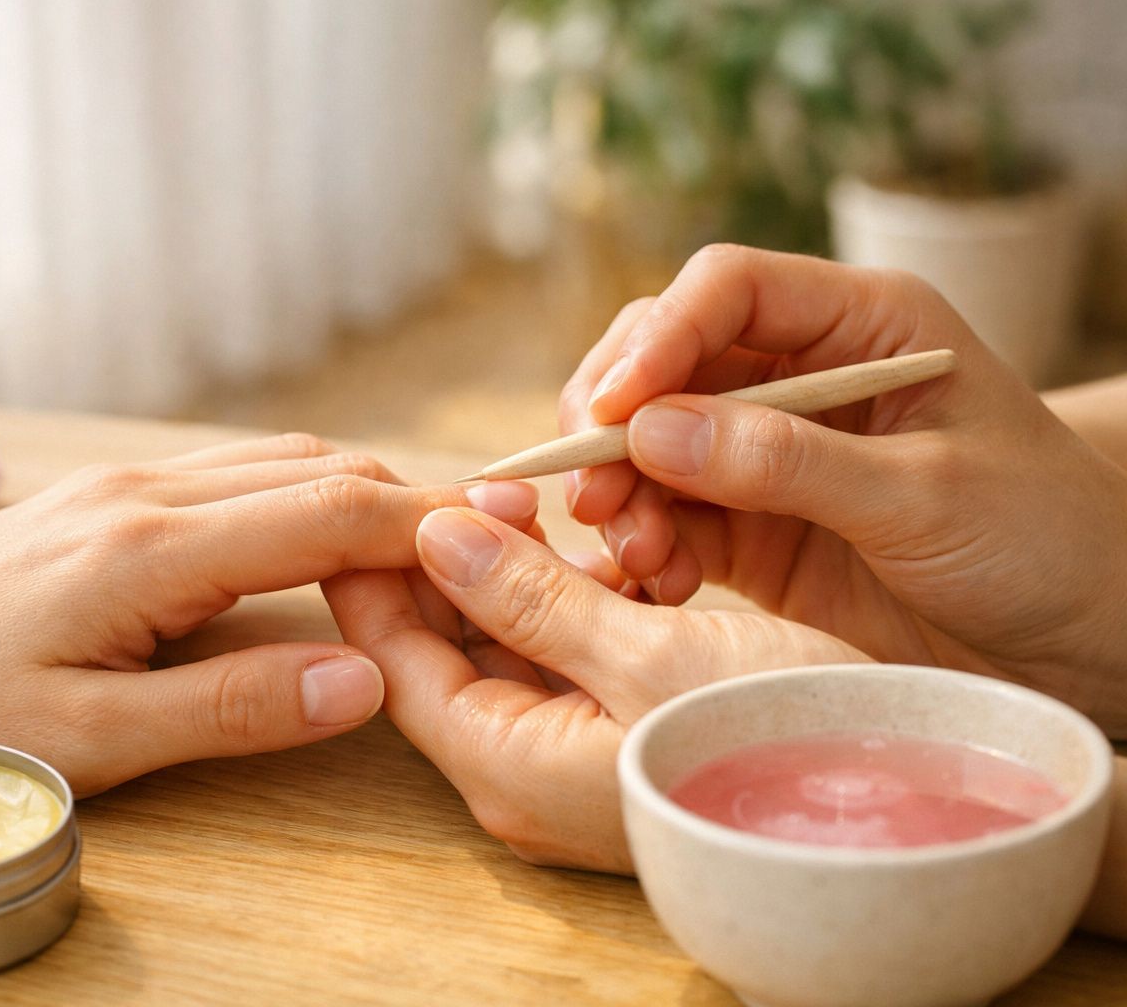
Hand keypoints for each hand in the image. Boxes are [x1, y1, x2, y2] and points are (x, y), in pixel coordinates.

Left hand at [0, 433, 540, 808]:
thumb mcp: (91, 741)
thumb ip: (234, 706)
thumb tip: (367, 681)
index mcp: (152, 549)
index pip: (332, 510)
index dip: (430, 527)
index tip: (507, 551)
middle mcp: (146, 494)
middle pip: (320, 469)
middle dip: (413, 505)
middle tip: (487, 560)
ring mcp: (122, 486)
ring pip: (279, 462)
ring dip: (360, 496)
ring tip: (423, 554)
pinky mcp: (105, 499)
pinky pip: (232, 476)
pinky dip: (302, 498)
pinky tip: (319, 543)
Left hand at [323, 507, 863, 869]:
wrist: (905, 801)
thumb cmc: (776, 732)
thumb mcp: (645, 653)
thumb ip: (528, 595)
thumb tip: (435, 536)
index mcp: (506, 764)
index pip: (395, 658)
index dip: (379, 570)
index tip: (382, 493)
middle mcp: (525, 774)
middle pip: (446, 651)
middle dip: (461, 563)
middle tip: (497, 485)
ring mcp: (573, 763)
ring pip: (511, 649)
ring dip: (528, 576)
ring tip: (557, 507)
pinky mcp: (623, 742)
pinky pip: (569, 662)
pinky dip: (578, 604)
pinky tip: (614, 556)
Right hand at [561, 245, 1126, 732]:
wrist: (1083, 642)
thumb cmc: (1042, 541)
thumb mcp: (925, 496)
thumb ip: (788, 462)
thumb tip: (652, 431)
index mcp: (862, 325)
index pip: (731, 289)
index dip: (660, 336)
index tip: (616, 409)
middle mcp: (802, 375)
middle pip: (667, 359)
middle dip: (616, 419)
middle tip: (589, 491)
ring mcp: (770, 452)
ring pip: (652, 442)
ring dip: (622, 492)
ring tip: (635, 555)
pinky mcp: (753, 527)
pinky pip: (670, 517)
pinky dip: (647, 545)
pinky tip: (659, 583)